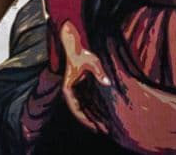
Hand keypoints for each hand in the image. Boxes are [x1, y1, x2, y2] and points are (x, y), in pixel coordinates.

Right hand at [59, 20, 110, 134]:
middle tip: (103, 130)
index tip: (96, 129)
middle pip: (79, 111)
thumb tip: (107, 83)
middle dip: (90, 121)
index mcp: (68, 89)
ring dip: (91, 115)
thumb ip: (99, 72)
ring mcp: (74, 89)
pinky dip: (92, 107)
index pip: (76, 110)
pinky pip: (85, 101)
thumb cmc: (81, 53)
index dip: (85, 121)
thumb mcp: (92, 62)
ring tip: (105, 124)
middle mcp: (69, 91)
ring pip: (82, 107)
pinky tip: (103, 111)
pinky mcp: (79, 86)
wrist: (74, 44)